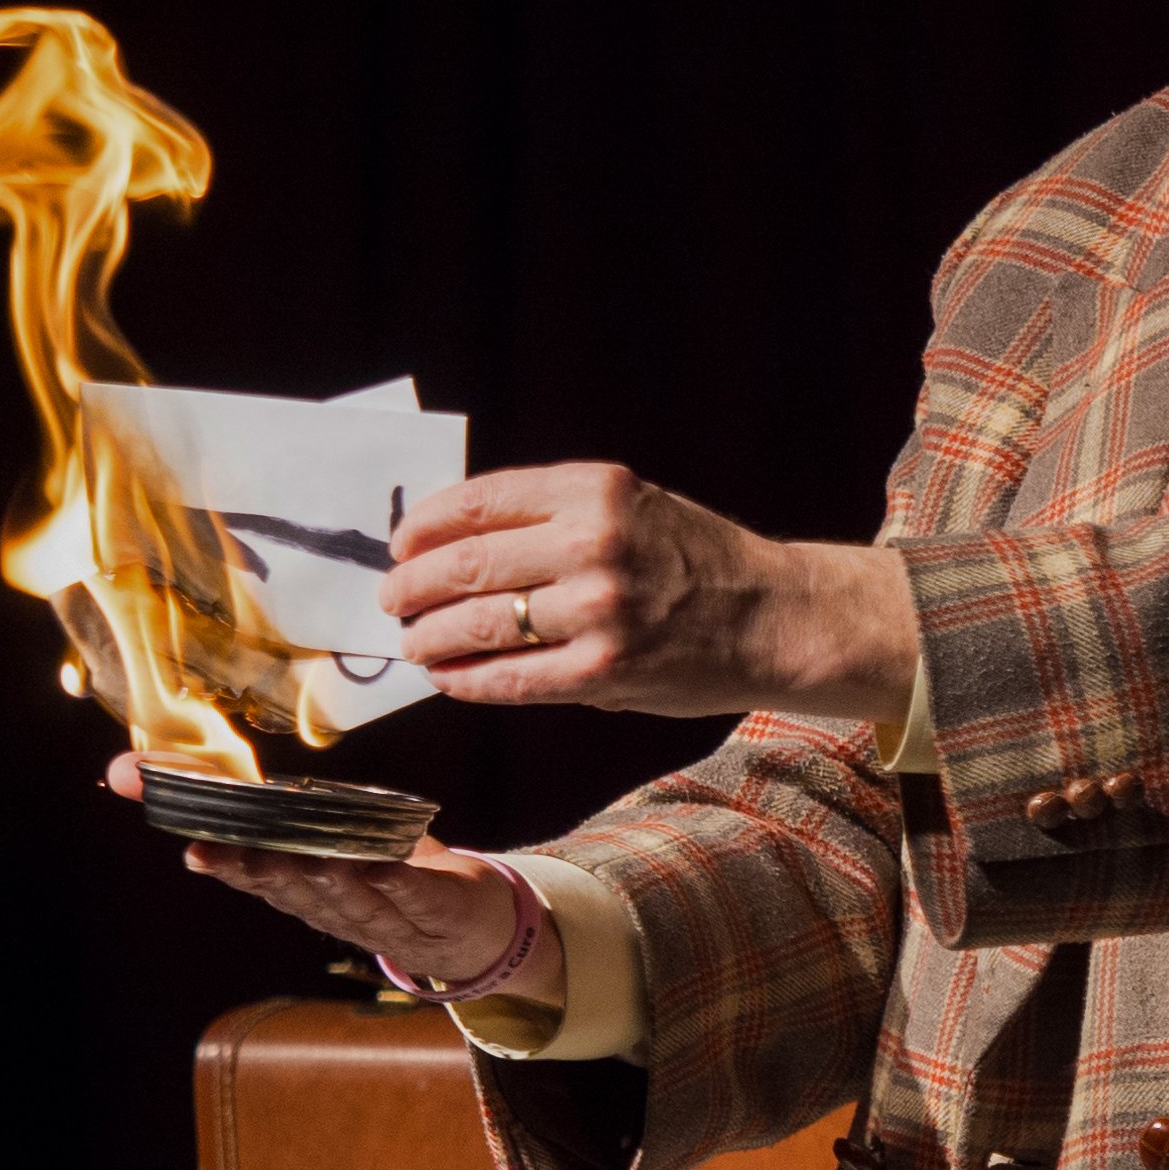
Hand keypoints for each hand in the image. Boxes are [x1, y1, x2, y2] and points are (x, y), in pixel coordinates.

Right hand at [105, 754, 546, 999]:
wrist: (471, 930)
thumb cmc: (383, 874)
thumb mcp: (320, 834)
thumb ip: (261, 802)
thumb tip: (170, 763)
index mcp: (304, 890)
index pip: (254, 875)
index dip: (222, 862)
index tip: (189, 846)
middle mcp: (335, 908)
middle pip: (291, 890)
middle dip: (260, 870)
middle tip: (232, 852)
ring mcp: (386, 916)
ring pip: (349, 899)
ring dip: (324, 879)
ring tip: (305, 857)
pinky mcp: (438, 911)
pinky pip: (416, 897)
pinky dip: (400, 881)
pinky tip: (386, 864)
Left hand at [373, 463, 918, 720]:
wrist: (775, 617)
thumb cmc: (697, 560)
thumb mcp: (632, 505)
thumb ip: (553, 516)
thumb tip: (453, 545)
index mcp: (596, 489)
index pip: (476, 502)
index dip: (422, 527)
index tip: (399, 546)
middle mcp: (594, 543)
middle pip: (463, 564)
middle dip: (411, 587)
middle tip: (393, 602)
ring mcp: (598, 611)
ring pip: (475, 623)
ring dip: (428, 638)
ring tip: (415, 644)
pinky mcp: (602, 672)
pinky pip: (508, 678)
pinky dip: (466, 680)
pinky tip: (450, 678)